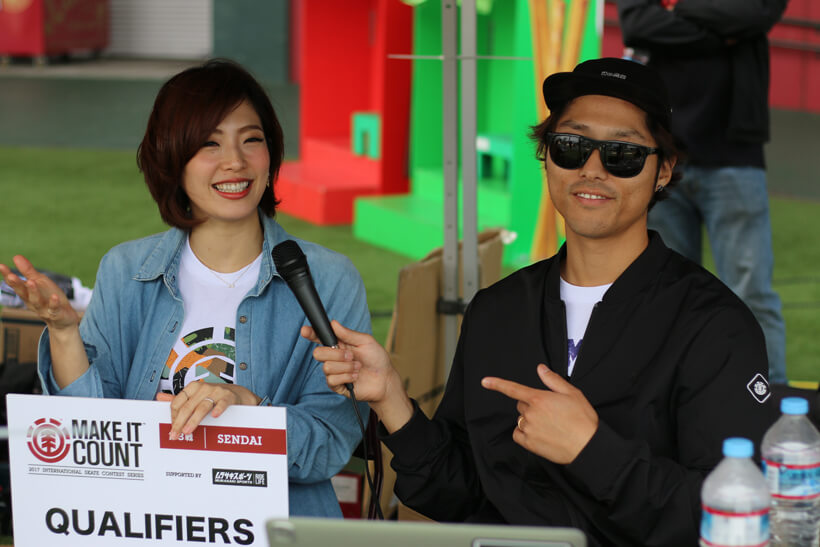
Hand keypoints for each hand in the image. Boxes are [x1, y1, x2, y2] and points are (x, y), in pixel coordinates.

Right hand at [0, 255, 79, 330]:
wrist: (63, 319)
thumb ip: (28, 271)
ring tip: (31, 282)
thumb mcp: (40, 282)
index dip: (8, 275)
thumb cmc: (48, 298)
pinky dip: (54, 303)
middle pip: (23, 293)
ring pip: (36, 301)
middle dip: (16, 285)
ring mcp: (43, 309)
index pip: (16, 284)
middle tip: (11, 276)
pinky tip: (54, 296)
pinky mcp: (56, 314)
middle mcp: (32, 301)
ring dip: (33, 292)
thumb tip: (15, 256)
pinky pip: (54, 309)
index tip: (1, 265)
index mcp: (27, 293)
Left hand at [156, 381, 260, 439]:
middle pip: (187, 406)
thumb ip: (178, 399)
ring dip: (194, 420)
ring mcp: (216, 391)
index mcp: (193, 388)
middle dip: (179, 422)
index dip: (173, 417)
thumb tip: (159, 397)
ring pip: (202, 407)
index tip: (172, 428)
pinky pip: (222, 403)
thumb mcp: (195, 397)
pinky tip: (214, 416)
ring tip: (188, 431)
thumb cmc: (213, 397)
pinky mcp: (228, 396)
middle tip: (176, 434)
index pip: (177, 402)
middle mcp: (203, 388)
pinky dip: (218, 409)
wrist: (237, 394)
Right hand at [301, 320, 412, 432]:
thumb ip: (348, 334)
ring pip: (326, 367)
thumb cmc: (377, 359)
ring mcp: (334, 372)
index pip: (320, 338)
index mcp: (339, 344)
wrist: (385, 379)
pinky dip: (346, 377)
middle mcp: (334, 358)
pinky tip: (355, 377)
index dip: (310, 334)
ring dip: (346, 367)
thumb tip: (333, 323)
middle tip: (351, 356)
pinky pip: (332, 380)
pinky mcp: (337, 385)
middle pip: (318, 353)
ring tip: (358, 367)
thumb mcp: (366, 341)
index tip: (305, 331)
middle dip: (336, 354)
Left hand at [481, 364, 598, 464]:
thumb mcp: (572, 393)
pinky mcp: (529, 444)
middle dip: (531, 405)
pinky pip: (518, 435)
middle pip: (521, 405)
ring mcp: (529, 429)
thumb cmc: (582, 419)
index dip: (497, 384)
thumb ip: (553, 380)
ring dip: (530, 420)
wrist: (587, 446)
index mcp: (539, 398)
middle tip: (550, 412)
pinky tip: (539, 434)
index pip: (513, 389)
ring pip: (521, 420)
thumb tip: (540, 369)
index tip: (485, 381)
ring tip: (549, 425)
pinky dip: (524, 434)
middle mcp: (531, 413)